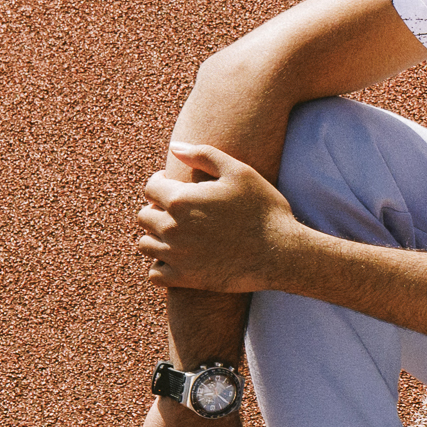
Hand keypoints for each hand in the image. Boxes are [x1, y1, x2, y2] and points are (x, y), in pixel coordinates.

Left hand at [138, 143, 299, 293]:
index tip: (176, 187)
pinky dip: (161, 265)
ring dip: (157, 237)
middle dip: (158, 210)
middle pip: (144, 216)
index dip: (162, 184)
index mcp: (180, 200)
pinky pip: (155, 273)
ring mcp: (176, 256)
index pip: (150, 188)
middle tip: (180, 212)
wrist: (281, 253)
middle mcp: (172, 228)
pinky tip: (179, 258)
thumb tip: (175, 148)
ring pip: (146, 244)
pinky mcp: (185, 279)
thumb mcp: (240, 172)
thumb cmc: (263, 209)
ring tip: (178, 234)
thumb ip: (203, 154)